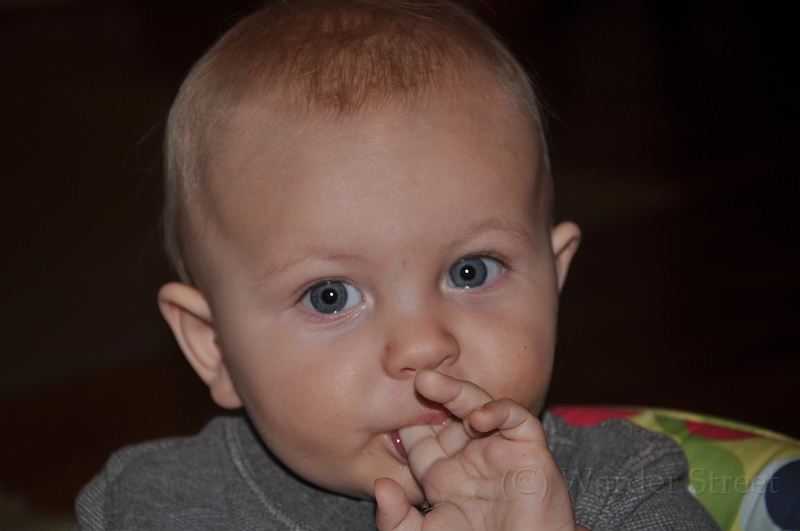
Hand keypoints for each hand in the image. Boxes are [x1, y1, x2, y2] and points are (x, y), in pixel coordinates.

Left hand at [375, 370, 584, 530]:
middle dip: (428, 393)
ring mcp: (498, 449)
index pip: (419, 434)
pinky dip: (499, 410)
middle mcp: (468, 455)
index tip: (384, 403)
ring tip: (429, 382)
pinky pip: (515, 418)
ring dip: (455, 390)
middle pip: (446, 412)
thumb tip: (380, 487)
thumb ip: (396, 520)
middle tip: (408, 378)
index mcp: (441, 473)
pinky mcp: (529, 449)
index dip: (404, 417)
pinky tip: (478, 417)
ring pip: (477, 404)